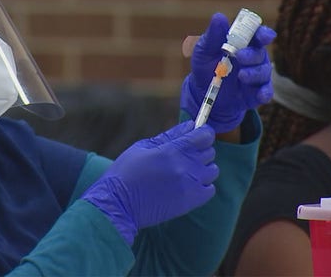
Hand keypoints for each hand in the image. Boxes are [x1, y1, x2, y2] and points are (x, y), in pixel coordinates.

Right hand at [81, 121, 217, 244]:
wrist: (118, 204)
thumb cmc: (126, 172)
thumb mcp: (143, 147)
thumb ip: (169, 136)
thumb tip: (190, 125)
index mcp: (172, 150)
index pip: (205, 135)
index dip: (204, 133)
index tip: (198, 135)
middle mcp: (185, 166)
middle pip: (210, 151)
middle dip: (200, 150)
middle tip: (184, 155)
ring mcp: (190, 185)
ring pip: (212, 170)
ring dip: (202, 169)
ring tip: (185, 172)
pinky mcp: (191, 202)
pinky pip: (210, 189)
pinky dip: (202, 186)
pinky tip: (187, 185)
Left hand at [181, 12, 275, 132]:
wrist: (202, 92)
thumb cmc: (205, 66)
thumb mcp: (204, 50)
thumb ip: (213, 35)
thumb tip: (219, 17)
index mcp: (243, 43)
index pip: (257, 34)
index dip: (263, 33)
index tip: (264, 36)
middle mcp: (253, 57)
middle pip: (260, 53)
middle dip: (252, 54)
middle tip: (240, 56)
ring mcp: (256, 75)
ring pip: (264, 71)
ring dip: (254, 73)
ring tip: (241, 76)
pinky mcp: (257, 92)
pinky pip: (266, 91)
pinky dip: (265, 92)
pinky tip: (260, 95)